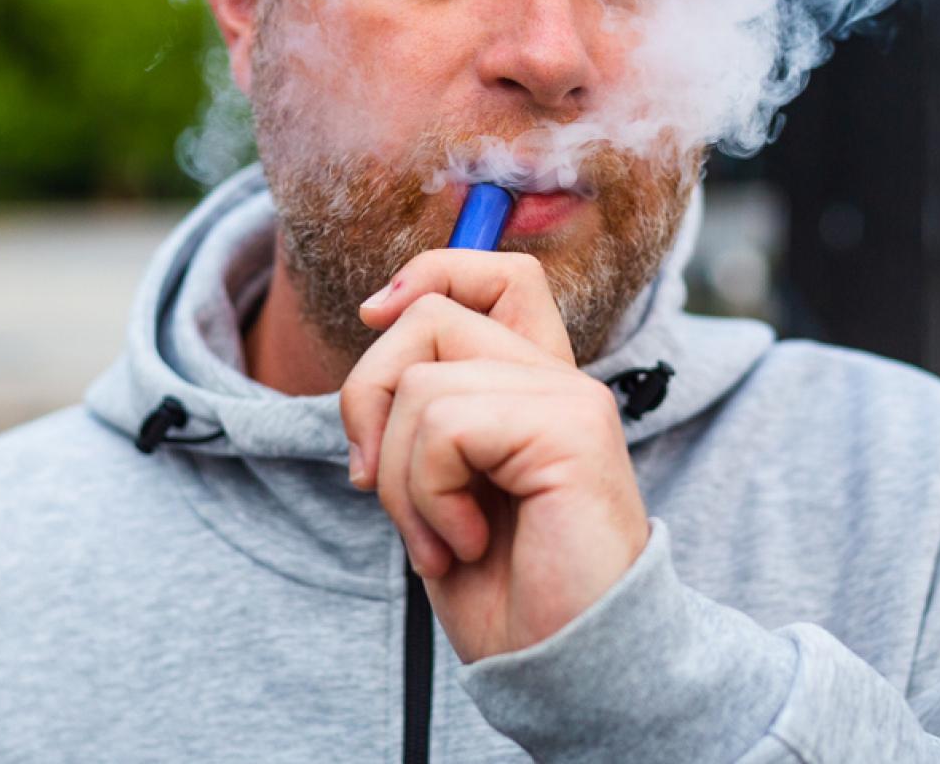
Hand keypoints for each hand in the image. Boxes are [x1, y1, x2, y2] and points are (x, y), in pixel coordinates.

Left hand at [340, 249, 650, 662]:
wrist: (564, 666)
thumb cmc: (506, 592)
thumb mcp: (435, 486)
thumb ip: (419, 410)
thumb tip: (376, 325)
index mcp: (532, 386)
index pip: (498, 274)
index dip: (429, 274)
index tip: (374, 318)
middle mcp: (558, 379)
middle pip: (430, 313)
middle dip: (367, 399)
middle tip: (376, 486)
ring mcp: (570, 398)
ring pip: (421, 382)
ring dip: (400, 479)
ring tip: (442, 539)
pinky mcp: (572, 428)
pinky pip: (445, 424)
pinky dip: (427, 495)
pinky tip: (465, 544)